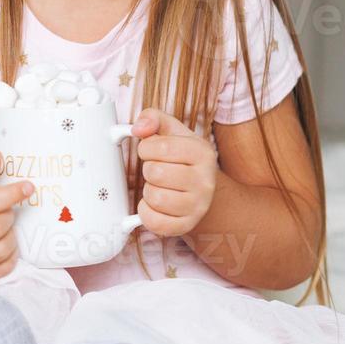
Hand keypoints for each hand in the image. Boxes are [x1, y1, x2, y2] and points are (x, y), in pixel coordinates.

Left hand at [129, 108, 217, 236]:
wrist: (201, 189)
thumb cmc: (182, 158)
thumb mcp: (172, 131)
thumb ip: (153, 118)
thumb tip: (139, 128)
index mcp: (202, 152)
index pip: (161, 146)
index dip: (146, 148)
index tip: (150, 150)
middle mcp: (205, 181)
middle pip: (155, 173)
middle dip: (148, 170)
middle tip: (157, 170)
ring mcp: (198, 206)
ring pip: (155, 198)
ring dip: (148, 191)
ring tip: (159, 186)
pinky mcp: (186, 225)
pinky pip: (155, 222)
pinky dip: (147, 213)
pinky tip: (155, 205)